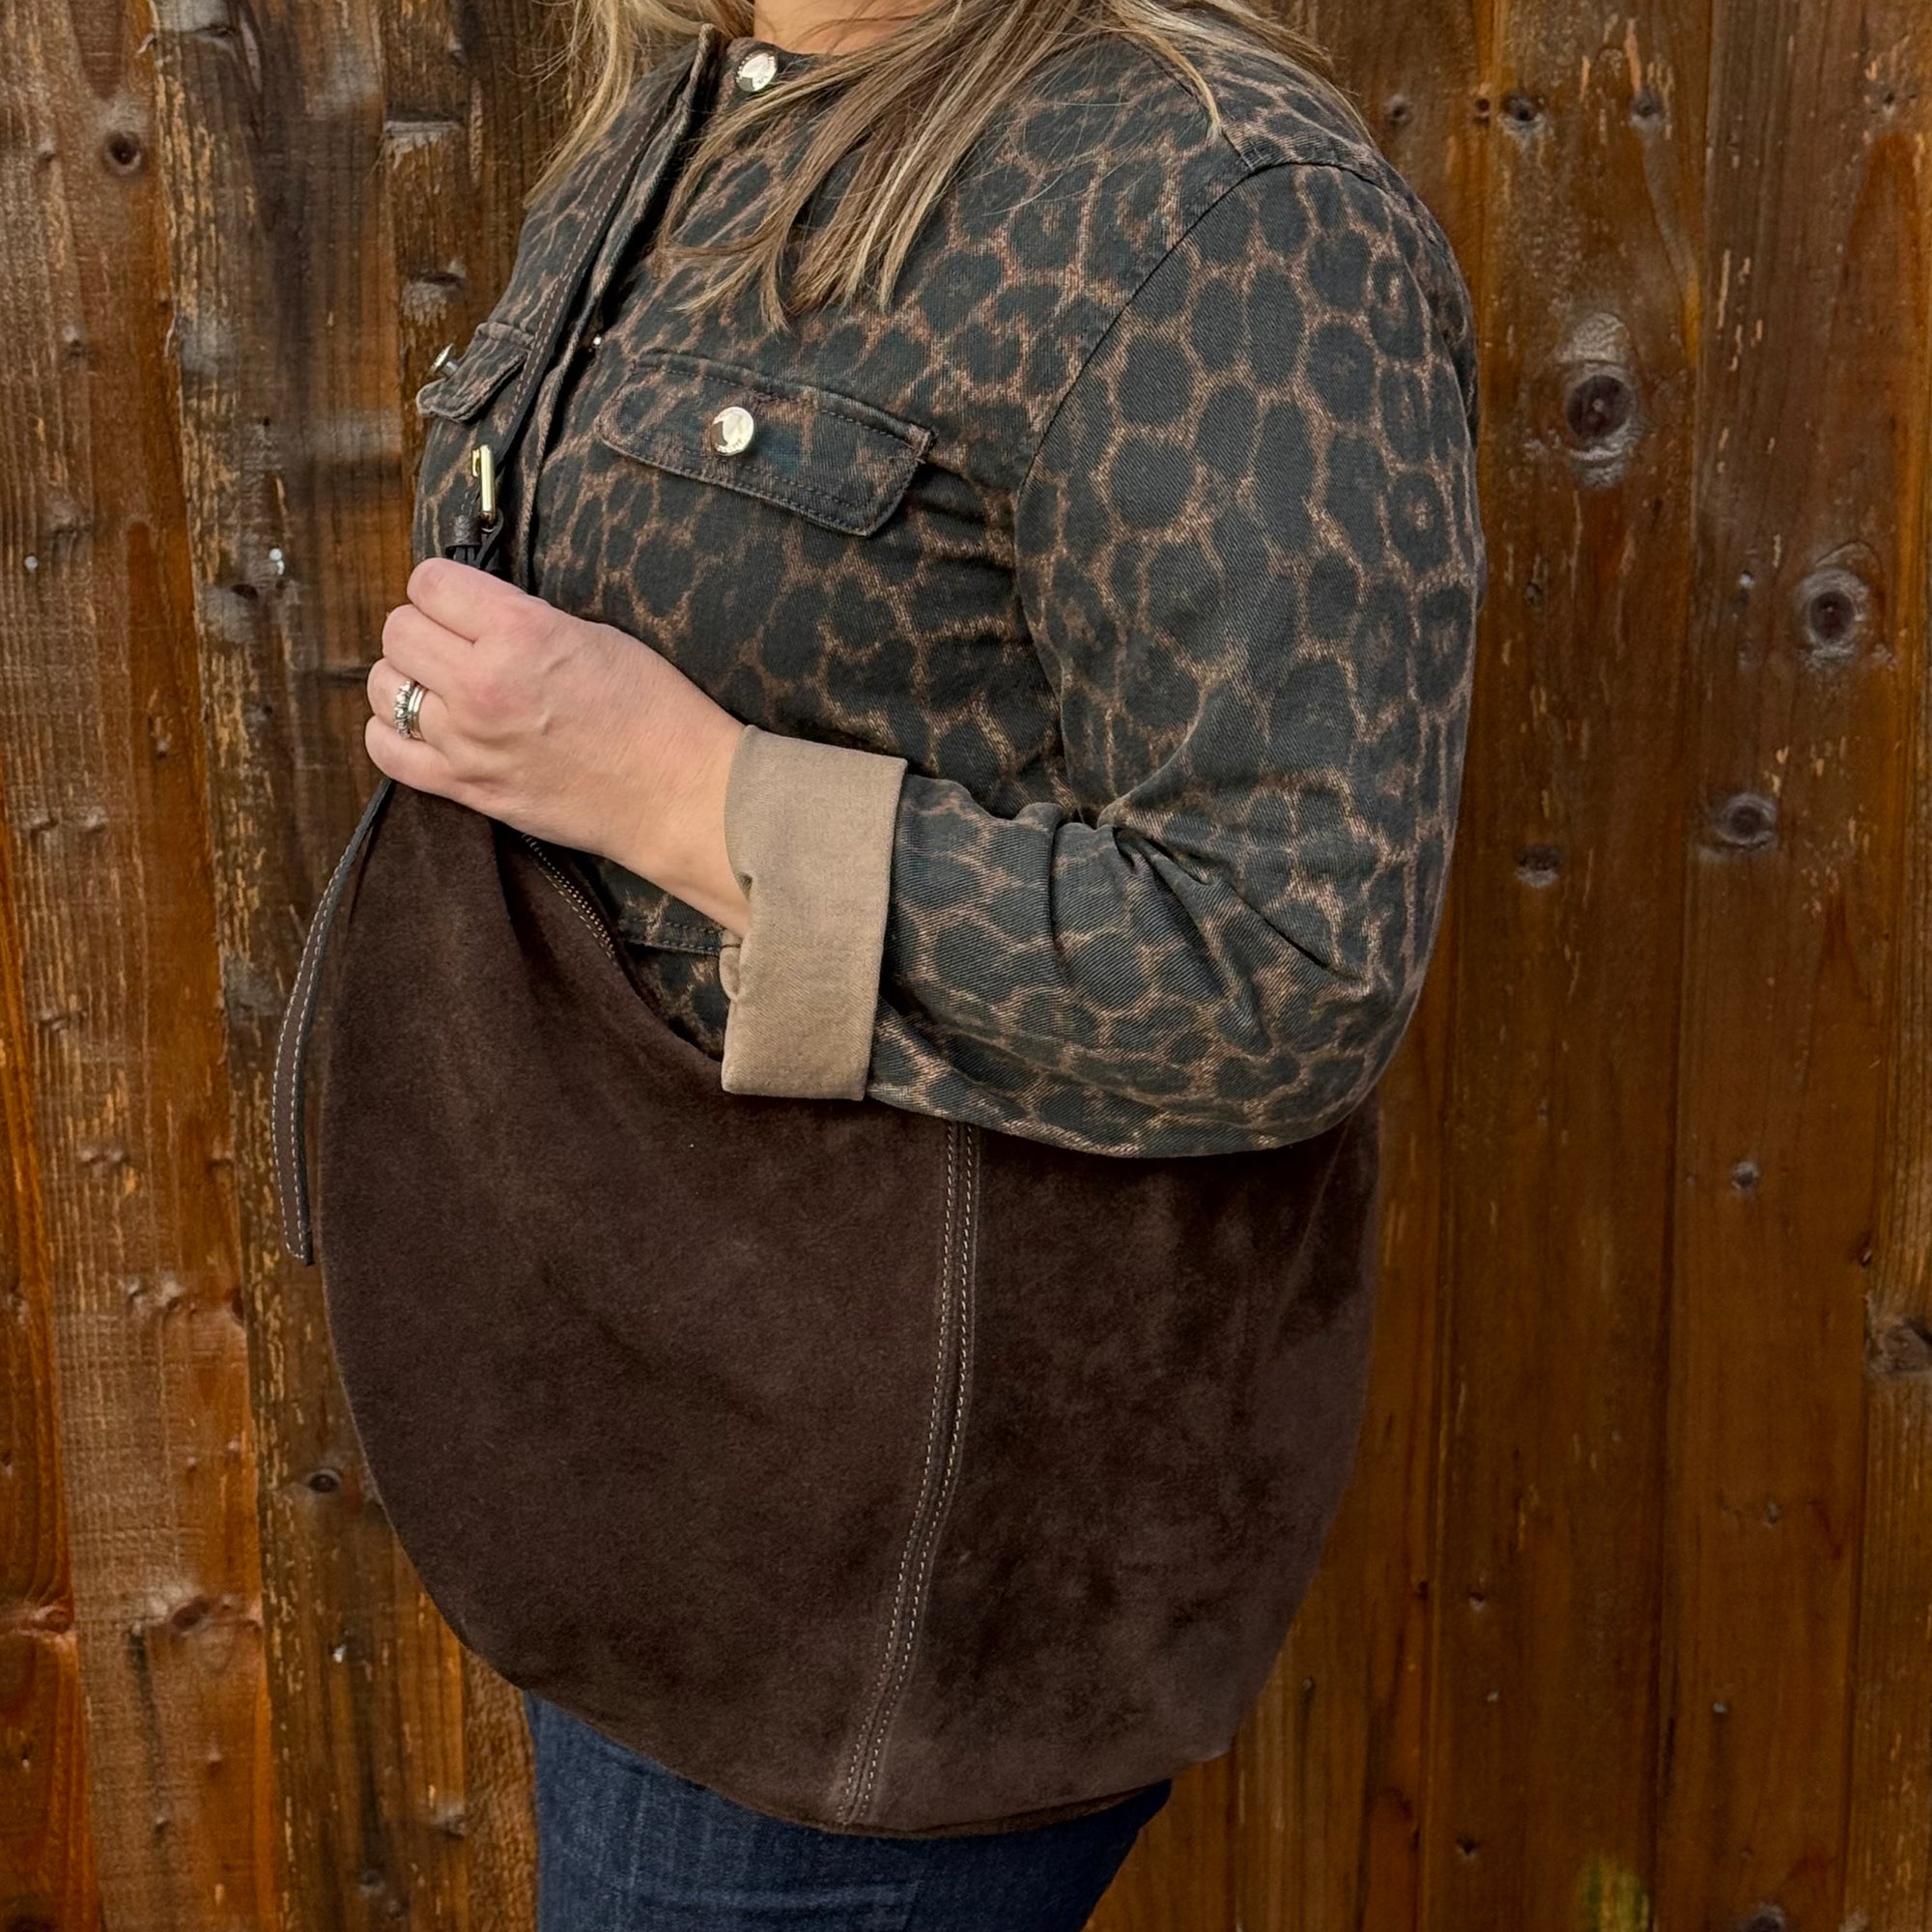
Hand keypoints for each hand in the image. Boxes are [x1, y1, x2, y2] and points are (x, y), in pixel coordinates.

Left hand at [364, 559, 750, 935]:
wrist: (678, 795)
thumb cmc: (655, 712)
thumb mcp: (594, 635)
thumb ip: (523, 621)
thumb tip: (475, 616)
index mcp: (520, 633)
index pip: (429, 583)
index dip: (445, 587)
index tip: (464, 601)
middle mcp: (481, 684)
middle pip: (398, 631)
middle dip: (422, 627)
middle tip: (456, 642)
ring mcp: (467, 742)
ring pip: (386, 688)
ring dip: (406, 679)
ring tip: (441, 685)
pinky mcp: (467, 788)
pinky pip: (387, 751)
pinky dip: (394, 733)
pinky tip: (425, 727)